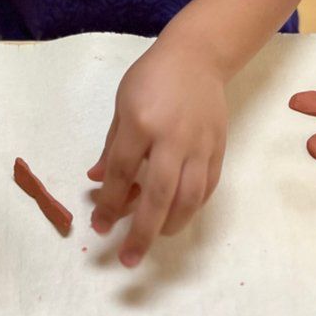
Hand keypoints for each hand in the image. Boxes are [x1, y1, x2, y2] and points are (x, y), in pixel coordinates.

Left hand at [87, 39, 226, 267]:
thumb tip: (96, 180)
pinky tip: (178, 214)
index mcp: (141, 123)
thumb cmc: (152, 76)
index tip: (100, 227)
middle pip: (157, 195)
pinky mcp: (218, 148)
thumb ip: (112, 145)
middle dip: (141, 231)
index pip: (121, 172)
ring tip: (154, 238)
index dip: (108, 203)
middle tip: (128, 258)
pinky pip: (207, 187)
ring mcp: (199, 145)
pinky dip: (192, 207)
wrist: (197, 56)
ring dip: (170, 224)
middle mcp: (171, 138)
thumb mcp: (123, 104)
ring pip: (188, 197)